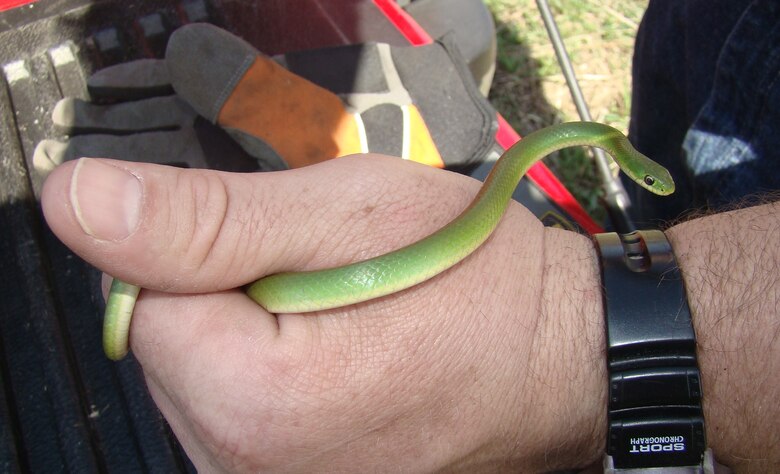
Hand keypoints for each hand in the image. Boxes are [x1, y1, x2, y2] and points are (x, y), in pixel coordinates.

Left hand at [41, 155, 605, 471]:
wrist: (555, 355)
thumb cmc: (474, 278)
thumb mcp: (347, 212)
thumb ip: (207, 217)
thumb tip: (81, 203)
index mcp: (256, 399)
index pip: (144, 295)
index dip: (210, 249)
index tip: (290, 245)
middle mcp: (248, 470)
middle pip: (169, 345)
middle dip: (230, 291)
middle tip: (328, 277)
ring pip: (198, 376)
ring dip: (252, 329)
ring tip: (343, 316)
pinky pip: (234, 411)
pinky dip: (270, 369)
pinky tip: (339, 355)